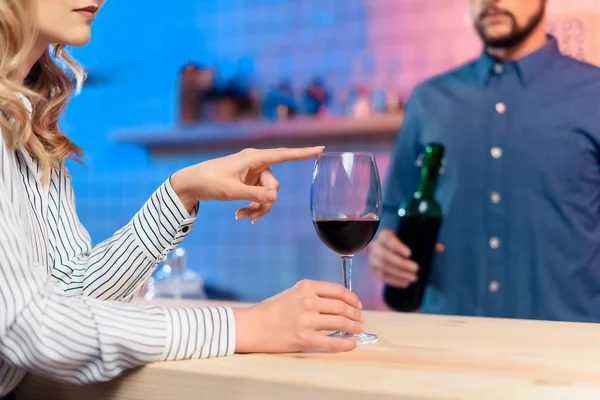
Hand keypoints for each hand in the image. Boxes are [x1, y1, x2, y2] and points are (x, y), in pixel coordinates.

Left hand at [170, 146, 323, 222]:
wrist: (191, 184)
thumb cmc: (210, 181)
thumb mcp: (232, 191)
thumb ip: (255, 195)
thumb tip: (274, 198)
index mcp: (254, 158)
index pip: (283, 155)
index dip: (303, 153)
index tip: (321, 148)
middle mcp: (256, 164)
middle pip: (274, 185)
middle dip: (265, 202)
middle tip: (252, 216)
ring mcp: (252, 173)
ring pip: (267, 194)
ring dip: (257, 208)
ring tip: (242, 217)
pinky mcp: (247, 182)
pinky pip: (258, 196)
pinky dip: (252, 207)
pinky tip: (240, 216)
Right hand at [233, 280, 364, 352]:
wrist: (252, 326)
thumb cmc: (271, 310)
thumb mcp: (293, 294)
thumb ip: (313, 295)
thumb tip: (339, 304)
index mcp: (306, 287)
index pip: (338, 290)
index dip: (352, 298)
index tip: (357, 304)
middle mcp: (309, 301)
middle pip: (342, 307)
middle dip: (355, 314)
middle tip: (360, 319)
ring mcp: (307, 320)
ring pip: (341, 323)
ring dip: (354, 328)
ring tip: (358, 330)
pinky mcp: (304, 338)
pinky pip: (332, 342)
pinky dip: (346, 343)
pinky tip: (352, 343)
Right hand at [368, 229, 443, 287]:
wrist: (387, 248)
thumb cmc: (403, 242)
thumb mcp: (412, 239)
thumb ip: (426, 242)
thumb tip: (440, 248)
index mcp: (385, 235)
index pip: (387, 239)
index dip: (397, 246)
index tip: (410, 253)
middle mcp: (375, 246)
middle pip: (385, 255)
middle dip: (401, 264)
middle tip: (416, 269)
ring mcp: (372, 259)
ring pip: (383, 267)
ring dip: (399, 274)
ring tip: (414, 278)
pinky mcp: (373, 269)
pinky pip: (381, 277)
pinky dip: (394, 281)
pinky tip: (405, 283)